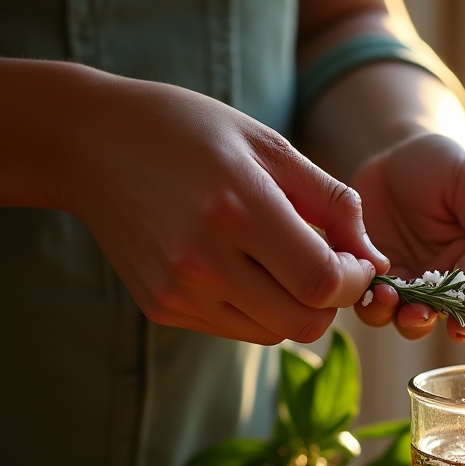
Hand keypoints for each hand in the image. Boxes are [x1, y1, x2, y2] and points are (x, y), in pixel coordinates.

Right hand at [63, 69, 388, 343]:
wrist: (87, 143)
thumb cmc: (189, 132)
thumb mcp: (268, 144)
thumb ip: (332, 202)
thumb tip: (376, 258)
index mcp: (238, 208)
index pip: (324, 282)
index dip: (354, 280)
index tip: (354, 259)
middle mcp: (204, 260)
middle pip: (305, 321)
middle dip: (331, 301)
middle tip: (326, 266)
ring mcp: (179, 291)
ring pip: (274, 333)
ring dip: (295, 307)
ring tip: (280, 262)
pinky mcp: (162, 308)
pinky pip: (237, 329)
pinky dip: (257, 309)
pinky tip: (240, 268)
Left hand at [350, 133, 464, 340]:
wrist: (387, 153)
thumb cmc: (441, 163)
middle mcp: (453, 281)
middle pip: (463, 316)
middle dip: (463, 325)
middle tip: (459, 327)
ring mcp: (415, 288)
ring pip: (419, 321)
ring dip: (415, 321)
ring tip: (408, 309)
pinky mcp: (380, 285)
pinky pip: (378, 308)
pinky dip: (377, 307)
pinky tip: (378, 292)